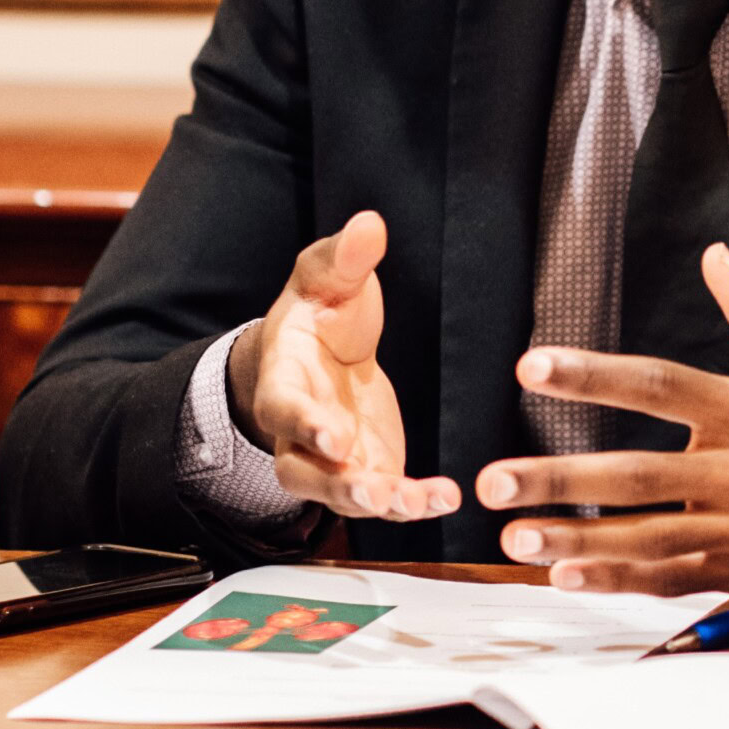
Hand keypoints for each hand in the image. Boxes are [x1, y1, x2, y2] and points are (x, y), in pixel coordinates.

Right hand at [231, 212, 458, 522]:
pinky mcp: (368, 466)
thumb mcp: (328, 276)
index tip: (334, 436)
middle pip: (301, 471)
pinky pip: (385, 495)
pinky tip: (445, 497)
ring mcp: (333, 457)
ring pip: (341, 494)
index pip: (283, 408)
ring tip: (418, 503)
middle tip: (372, 490)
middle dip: (336, 484)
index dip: (304, 424)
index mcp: (284, 379)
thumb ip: (346, 258)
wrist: (325, 346)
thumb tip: (370, 224)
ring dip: (378, 503)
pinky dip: (413, 501)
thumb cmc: (320, 310)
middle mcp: (300, 430)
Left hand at [470, 246, 728, 592]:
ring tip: (513, 537)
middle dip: (558, 479)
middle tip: (493, 478)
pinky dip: (621, 580)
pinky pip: (676, 579)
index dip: (592, 375)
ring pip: (645, 539)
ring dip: (575, 540)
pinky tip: (571, 576)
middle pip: (634, 475)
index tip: (533, 367)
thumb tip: (713, 259)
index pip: (658, 385)